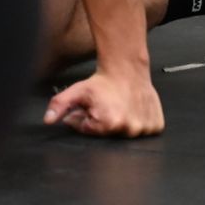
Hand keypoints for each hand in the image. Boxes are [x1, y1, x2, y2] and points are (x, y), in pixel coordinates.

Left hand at [44, 70, 164, 137]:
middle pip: (108, 135)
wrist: (128, 69)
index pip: (89, 131)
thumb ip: (59, 105)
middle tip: (106, 106)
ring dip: (121, 124)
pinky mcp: (156, 125)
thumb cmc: (103, 82)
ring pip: (126, 135)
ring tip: (120, 107)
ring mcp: (145, 128)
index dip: (85, 118)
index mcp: (110, 124)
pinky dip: (138, 124)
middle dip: (102, 123)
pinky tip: (132, 110)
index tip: (93, 106)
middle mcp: (130, 128)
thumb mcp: (76, 92)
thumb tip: (48, 119)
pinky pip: (144, 132)